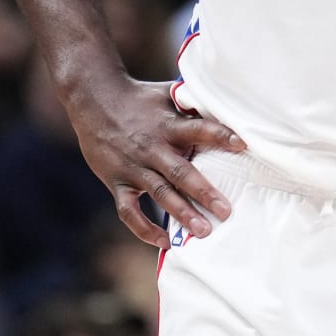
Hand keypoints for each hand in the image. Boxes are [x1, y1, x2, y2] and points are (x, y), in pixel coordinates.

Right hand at [65, 72, 245, 247]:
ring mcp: (133, 167)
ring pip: (159, 194)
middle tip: (225, 211)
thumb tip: (224, 105)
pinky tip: (163, 241)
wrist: (93, 99)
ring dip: (181, 214)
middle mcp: (151, 147)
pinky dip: (145, 228)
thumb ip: (192, 103)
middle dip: (203, 193)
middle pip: (180, 172)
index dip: (220, 136)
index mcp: (168, 125)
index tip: (242, 145)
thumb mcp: (166, 94)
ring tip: (203, 230)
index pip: (198, 129)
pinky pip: (129, 211)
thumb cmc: (139, 97)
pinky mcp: (116, 182)